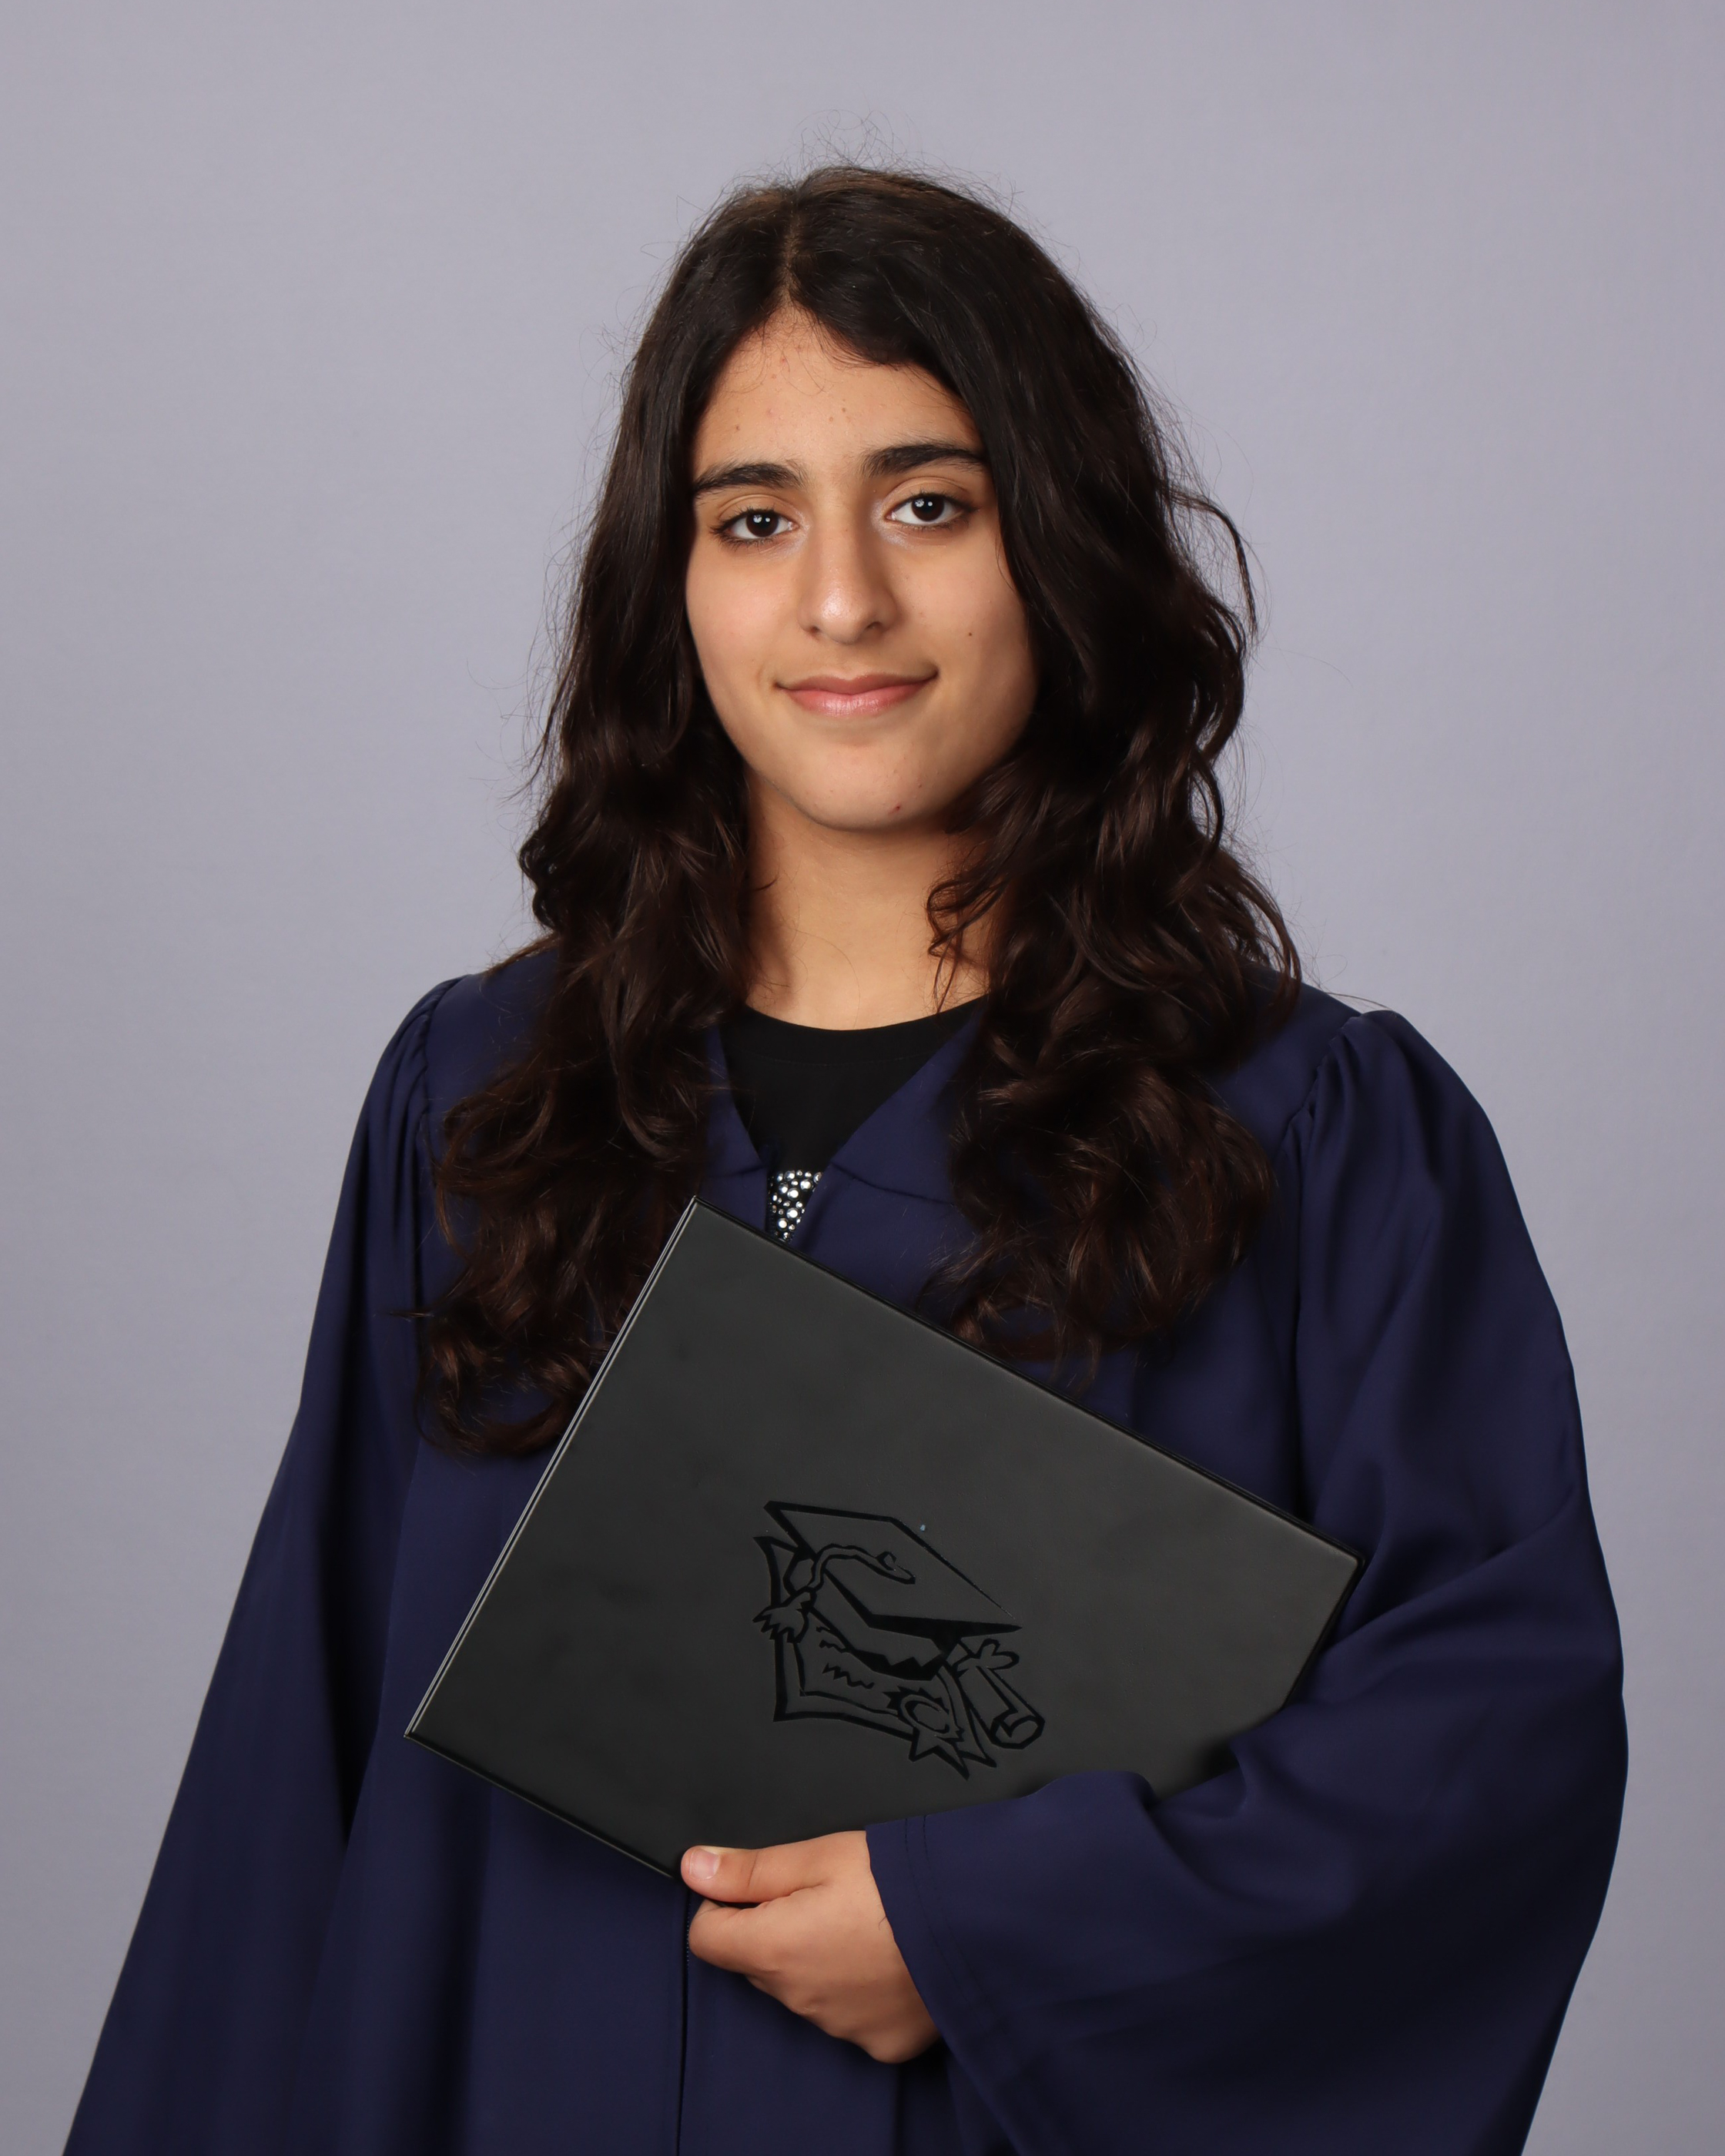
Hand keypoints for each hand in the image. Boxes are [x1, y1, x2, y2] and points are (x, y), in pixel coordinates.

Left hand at [682, 1831, 938, 2062]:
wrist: (979, 1923)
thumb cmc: (899, 1879)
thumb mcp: (820, 1854)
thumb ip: (750, 1868)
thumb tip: (693, 1868)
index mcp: (774, 1948)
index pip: (707, 1938)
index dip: (726, 1905)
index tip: (763, 1886)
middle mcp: (799, 1998)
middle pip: (757, 1963)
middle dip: (775, 1930)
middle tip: (825, 1895)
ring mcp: (839, 2027)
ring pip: (802, 1990)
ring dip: (816, 1960)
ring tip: (866, 1923)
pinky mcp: (880, 2043)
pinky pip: (848, 2015)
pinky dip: (858, 1989)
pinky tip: (889, 1958)